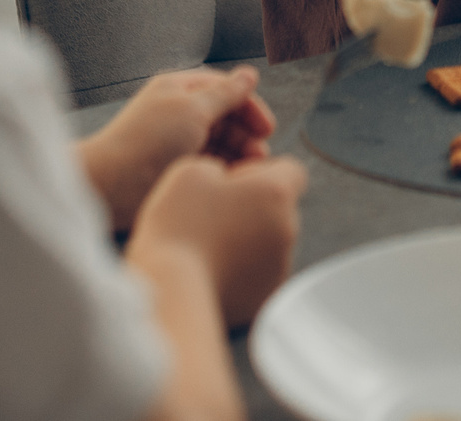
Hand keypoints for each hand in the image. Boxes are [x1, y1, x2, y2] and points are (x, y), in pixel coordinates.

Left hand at [80, 66, 276, 231]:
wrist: (112, 184)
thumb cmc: (149, 142)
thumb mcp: (193, 110)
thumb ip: (225, 94)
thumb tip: (250, 74)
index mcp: (180, 89)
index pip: (225, 89)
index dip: (249, 106)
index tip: (267, 129)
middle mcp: (179, 112)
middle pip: (224, 117)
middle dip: (245, 135)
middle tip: (260, 157)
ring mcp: (176, 141)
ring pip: (218, 143)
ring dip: (237, 154)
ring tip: (249, 173)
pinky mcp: (174, 167)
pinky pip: (207, 163)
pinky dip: (222, 169)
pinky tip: (231, 181)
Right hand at [129, 154, 307, 327]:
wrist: (170, 290)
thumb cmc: (180, 227)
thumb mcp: (194, 170)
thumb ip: (224, 165)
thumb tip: (230, 181)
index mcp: (276, 193)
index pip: (291, 170)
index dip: (260, 172)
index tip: (230, 183)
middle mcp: (288, 229)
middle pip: (279, 207)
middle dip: (253, 206)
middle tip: (212, 214)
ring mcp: (280, 266)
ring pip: (269, 240)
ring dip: (247, 237)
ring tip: (207, 243)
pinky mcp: (265, 295)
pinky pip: (258, 271)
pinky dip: (241, 267)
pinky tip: (211, 267)